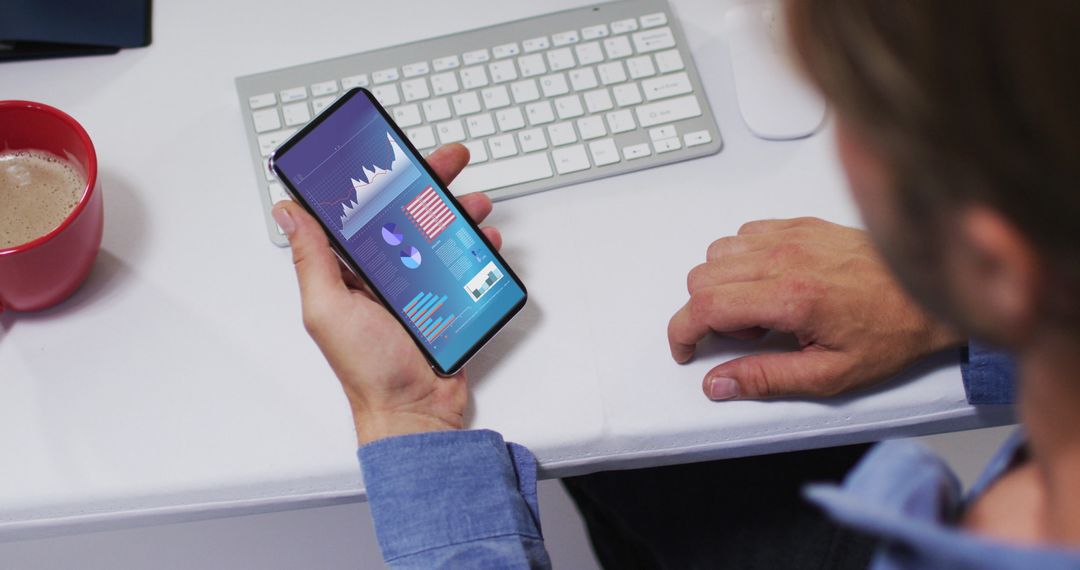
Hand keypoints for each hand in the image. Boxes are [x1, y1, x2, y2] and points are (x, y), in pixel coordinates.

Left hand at [271, 144, 500, 444]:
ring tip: (475, 205)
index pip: (360, 210)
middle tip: (450, 161)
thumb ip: (311, 259)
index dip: (377, 178)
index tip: (391, 153)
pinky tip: (485, 243)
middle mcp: (381, 272)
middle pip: (406, 212)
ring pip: (439, 232)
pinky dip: (477, 248)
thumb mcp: (328, 310)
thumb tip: (288, 212)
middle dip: (429, 182)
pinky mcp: (445, 299)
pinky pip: (462, 263)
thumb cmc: (368, 371)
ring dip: (459, 212)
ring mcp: (416, 285)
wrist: (415, 412)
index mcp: (348, 270)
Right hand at [668, 217, 961, 400]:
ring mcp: (793, 236)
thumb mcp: (830, 375)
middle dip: (704, 313)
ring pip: (718, 252)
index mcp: (791, 298)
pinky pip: (746, 233)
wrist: (932, 294)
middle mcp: (786, 258)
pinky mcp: (802, 224)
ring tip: (760, 310)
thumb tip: (719, 383)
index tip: (685, 349)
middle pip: (703, 277)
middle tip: (743, 337)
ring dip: (722, 284)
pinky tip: (770, 281)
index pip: (705, 306)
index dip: (682, 332)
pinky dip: (742, 258)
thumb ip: (766, 378)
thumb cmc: (890, 333)